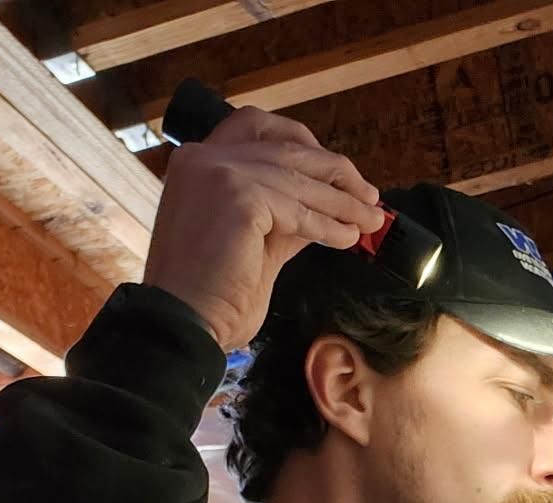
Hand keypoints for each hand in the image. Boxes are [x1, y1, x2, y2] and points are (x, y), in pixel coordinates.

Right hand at [142, 105, 385, 351]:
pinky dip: (328, 224)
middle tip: (369, 195)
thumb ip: (282, 218)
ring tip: (371, 221)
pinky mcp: (238, 196)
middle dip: (333, 171)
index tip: (332, 167)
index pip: (255, 127)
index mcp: (199, 164)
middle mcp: (204, 157)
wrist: (182, 325)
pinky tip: (349, 238)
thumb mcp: (254, 245)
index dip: (299, 141)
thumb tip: (323, 208)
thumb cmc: (211, 297)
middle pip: (285, 148)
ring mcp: (218, 172)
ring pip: (297, 179)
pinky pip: (297, 209)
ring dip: (342, 202)